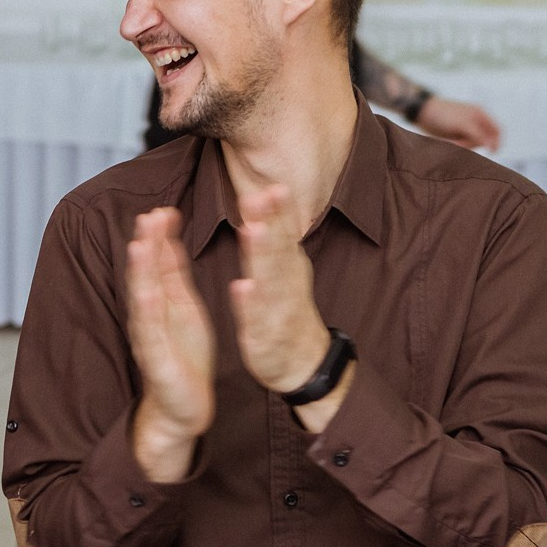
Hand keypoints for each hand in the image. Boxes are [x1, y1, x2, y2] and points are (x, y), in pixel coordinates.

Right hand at [124, 208, 215, 481]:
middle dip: (146, 246)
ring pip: (142, 299)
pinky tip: (146, 293)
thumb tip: (166, 236)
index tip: (162, 209)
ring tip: (139, 245)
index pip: (158, 263)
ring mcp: (149, 337)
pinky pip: (150, 333)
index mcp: (161, 302)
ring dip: (140, 273)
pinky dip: (146, 312)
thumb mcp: (183, 307)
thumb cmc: (184, 357)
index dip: (158, 237)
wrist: (184, 407)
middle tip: (148, 216)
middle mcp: (149, 316)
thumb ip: (174, 274)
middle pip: (145, 275)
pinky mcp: (155, 360)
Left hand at [228, 185, 332, 397]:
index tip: (271, 183)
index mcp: (287, 266)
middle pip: (278, 249)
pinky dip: (251, 303)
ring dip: (263, 255)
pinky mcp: (265, 334)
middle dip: (270, 222)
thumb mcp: (284, 269)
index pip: (283, 232)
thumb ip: (275, 236)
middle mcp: (286, 283)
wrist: (303, 363)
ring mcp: (277, 309)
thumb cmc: (288, 310)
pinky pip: (258, 318)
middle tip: (262, 196)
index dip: (278, 209)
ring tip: (254, 231)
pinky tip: (242, 288)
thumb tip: (267, 196)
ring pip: (270, 279)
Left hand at [413, 96, 501, 150]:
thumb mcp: (463, 124)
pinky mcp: (456, 136)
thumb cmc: (443, 114)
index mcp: (481, 114)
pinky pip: (463, 146)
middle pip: (485, 140)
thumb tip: (492, 146)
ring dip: (464, 146)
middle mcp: (476, 122)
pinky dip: (458, 147)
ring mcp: (466, 130)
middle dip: (473, 144)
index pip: (497, 131)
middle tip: (459, 143)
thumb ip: (478, 135)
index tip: (491, 152)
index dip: (497, 142)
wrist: (422, 113)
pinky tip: (449, 143)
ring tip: (451, 142)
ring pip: (473, 145)